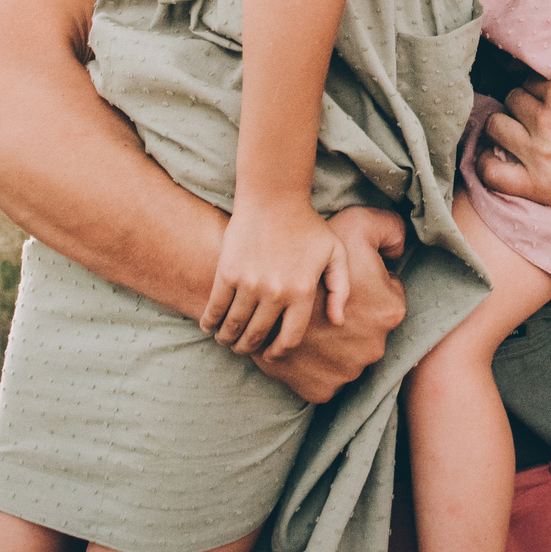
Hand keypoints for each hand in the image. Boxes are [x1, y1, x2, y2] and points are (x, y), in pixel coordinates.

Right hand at [203, 196, 349, 357]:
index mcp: (302, 292)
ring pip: (234, 326)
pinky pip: (215, 308)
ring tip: (227, 339)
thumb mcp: (336, 253)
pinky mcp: (227, 272)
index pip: (289, 338)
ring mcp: (249, 284)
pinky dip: (209, 322)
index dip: (278, 352)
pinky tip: (209, 326)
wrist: (274, 197)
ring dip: (228, 339)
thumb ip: (341, 288)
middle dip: (249, 348)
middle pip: (257, 336)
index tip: (271, 353)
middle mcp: (275, 293)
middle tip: (244, 348)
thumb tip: (338, 321)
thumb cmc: (307, 225)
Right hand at [251, 208, 408, 402]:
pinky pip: (317, 384)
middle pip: (366, 337)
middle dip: (351, 326)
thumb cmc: (313, 242)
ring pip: (339, 362)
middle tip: (326, 310)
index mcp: (389, 311)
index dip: (367, 293)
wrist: (259, 274)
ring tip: (312, 332)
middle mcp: (373, 347)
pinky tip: (298, 350)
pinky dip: (308, 372)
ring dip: (329, 351)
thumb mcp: (360, 226)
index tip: (349, 287)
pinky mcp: (315, 388)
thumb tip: (397, 255)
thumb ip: (389, 233)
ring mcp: (344, 372)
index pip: (387, 304)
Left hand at [480, 59, 550, 243]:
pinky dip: (487, 163)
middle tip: (540, 113)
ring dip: (504, 126)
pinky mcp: (534, 186)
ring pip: (495, 126)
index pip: (530, 78)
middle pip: (512, 99)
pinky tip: (497, 156)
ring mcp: (537, 156)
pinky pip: (490, 172)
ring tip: (518, 130)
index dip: (540, 85)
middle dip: (523, 103)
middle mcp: (544, 121)